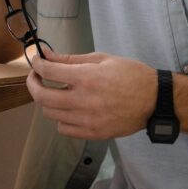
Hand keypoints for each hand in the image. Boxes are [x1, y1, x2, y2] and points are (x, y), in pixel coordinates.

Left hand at [26, 51, 157, 138]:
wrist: (154, 100)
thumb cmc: (130, 75)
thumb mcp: (102, 59)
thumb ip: (71, 59)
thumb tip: (47, 55)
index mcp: (86, 78)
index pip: (48, 72)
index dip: (37, 65)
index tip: (36, 62)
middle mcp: (83, 100)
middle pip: (42, 96)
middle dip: (33, 83)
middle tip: (36, 77)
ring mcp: (87, 120)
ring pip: (51, 114)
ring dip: (47, 101)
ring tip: (55, 92)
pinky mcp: (93, 133)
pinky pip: (64, 129)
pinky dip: (60, 118)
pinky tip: (68, 109)